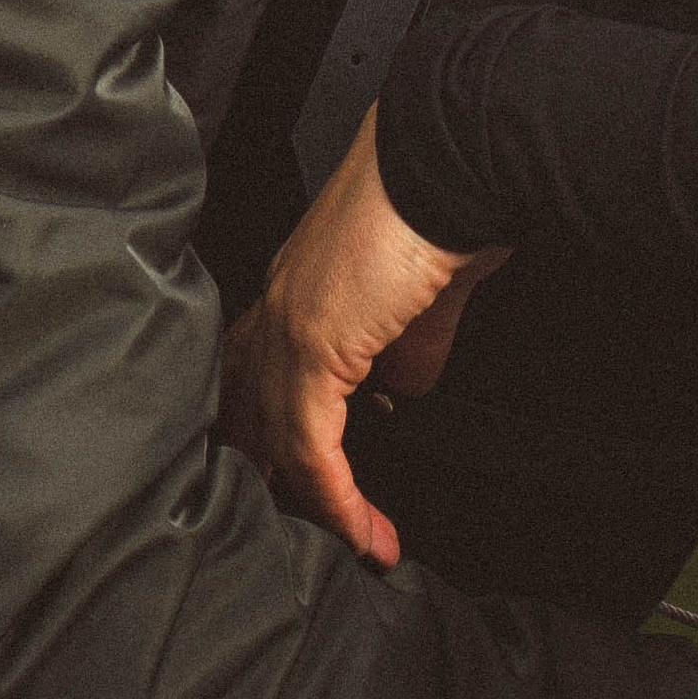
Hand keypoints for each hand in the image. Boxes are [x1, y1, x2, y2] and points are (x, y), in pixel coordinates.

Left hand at [217, 108, 506, 566]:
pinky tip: (363, 530)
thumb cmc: (447, 194)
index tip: (306, 474)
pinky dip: (337, 497)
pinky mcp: (313, 344)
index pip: (261, 368)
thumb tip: (407, 384)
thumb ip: (412, 341)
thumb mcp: (427, 289)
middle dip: (271, 474)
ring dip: (313, 501)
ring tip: (349, 543)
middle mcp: (281, 300)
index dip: (274, 427)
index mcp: (302, 280)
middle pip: (247, 408)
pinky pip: (312, 445)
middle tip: (303, 528)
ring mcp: (288, 321)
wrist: (450, 155)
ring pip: (273, 436)